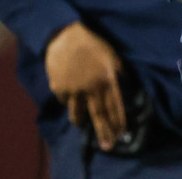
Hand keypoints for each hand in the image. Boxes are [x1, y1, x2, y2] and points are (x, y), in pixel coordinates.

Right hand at [44, 21, 125, 149]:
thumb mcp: (112, 56)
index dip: (118, 121)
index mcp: (107, 79)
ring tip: (83, 126)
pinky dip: (69, 101)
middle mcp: (91, 88)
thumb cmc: (92, 44)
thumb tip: (123, 87)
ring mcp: (73, 90)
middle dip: (104, 132)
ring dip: (81, 122)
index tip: (121, 133)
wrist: (64, 36)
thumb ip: (118, 73)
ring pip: (78, 114)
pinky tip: (70, 95)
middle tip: (108, 146)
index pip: (115, 106)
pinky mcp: (59, 89)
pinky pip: (65, 101)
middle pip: (98, 115)